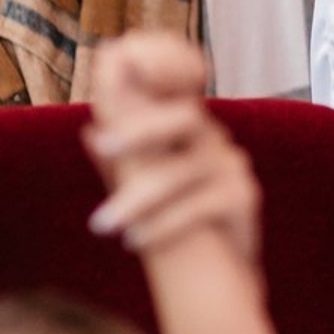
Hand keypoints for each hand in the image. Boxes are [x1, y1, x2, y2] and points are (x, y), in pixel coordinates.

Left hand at [84, 30, 260, 263]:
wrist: (219, 272)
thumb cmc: (176, 219)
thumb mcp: (147, 186)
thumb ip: (122, 160)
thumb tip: (90, 131)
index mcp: (183, 125)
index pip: (174, 82)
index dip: (160, 63)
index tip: (126, 61)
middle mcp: (209, 137)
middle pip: (183, 117)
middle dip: (143, 129)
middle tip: (104, 147)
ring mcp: (230, 164)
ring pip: (183, 170)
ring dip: (138, 197)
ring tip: (100, 225)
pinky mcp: (244, 197)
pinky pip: (201, 204)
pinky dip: (164, 223)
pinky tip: (135, 241)